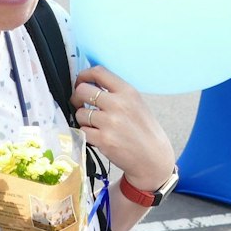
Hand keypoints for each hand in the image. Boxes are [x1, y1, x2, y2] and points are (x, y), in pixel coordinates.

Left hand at [73, 67, 175, 187]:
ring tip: (94, 125)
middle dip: (77, 97)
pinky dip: (86, 134)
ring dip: (82, 119)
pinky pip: (82, 131)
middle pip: (82, 90)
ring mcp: (110, 122)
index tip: (81, 81)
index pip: (98, 72)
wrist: (153, 158)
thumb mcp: (136, 104)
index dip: (84, 75)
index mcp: (128, 92)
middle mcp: (118, 104)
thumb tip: (91, 84)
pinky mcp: (103, 140)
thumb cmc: (144, 131)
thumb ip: (116, 93)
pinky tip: (97, 136)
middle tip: (81, 104)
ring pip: (80, 113)